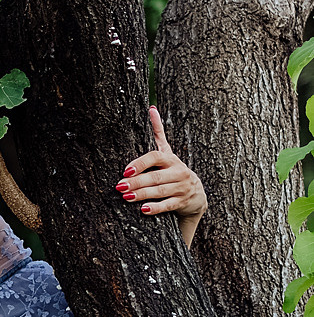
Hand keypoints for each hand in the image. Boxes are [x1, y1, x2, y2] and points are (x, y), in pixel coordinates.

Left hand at [116, 106, 206, 245]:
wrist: (196, 195)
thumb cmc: (174, 171)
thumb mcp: (168, 153)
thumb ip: (159, 133)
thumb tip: (152, 108)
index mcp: (171, 159)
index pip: (155, 157)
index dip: (141, 163)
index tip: (126, 170)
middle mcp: (178, 172)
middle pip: (155, 177)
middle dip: (136, 182)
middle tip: (119, 186)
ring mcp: (181, 188)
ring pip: (160, 191)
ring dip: (142, 194)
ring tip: (126, 197)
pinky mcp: (181, 202)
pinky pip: (168, 205)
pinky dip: (155, 207)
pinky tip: (143, 209)